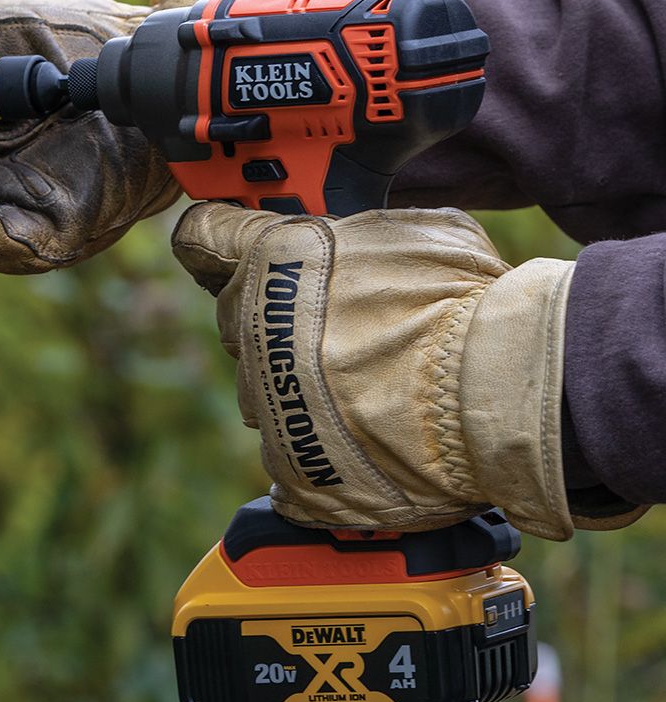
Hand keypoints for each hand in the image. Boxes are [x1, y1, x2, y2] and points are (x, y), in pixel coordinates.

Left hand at [172, 202, 646, 539]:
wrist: (499, 388)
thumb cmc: (464, 300)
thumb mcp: (412, 233)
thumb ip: (355, 237)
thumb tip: (348, 243)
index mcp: (274, 259)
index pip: (202, 237)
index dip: (214, 241)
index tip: (222, 250)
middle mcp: (254, 329)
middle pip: (237, 320)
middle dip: (275, 321)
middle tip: (338, 331)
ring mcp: (267, 403)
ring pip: (264, 391)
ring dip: (299, 389)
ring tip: (369, 390)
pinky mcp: (291, 468)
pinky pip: (290, 454)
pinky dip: (323, 451)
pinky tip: (369, 441)